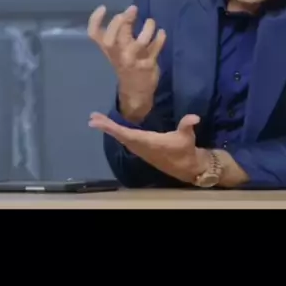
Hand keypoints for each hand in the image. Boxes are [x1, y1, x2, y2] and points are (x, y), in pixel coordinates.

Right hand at [88, 4, 165, 119]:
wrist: (135, 92)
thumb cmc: (126, 65)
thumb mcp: (120, 50)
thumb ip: (122, 33)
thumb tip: (130, 11)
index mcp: (108, 50)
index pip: (94, 35)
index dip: (95, 20)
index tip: (103, 7)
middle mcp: (118, 55)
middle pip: (111, 39)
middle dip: (121, 22)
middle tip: (133, 9)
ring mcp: (132, 61)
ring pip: (138, 44)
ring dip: (146, 30)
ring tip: (150, 22)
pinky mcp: (147, 66)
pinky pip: (155, 50)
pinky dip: (160, 39)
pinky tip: (161, 32)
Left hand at [89, 112, 208, 183]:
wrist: (187, 168)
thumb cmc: (185, 150)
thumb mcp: (187, 137)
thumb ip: (187, 125)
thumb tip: (194, 117)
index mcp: (148, 142)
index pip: (126, 134)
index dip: (112, 128)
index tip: (99, 122)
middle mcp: (141, 146)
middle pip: (120, 136)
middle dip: (106, 127)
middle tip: (92, 118)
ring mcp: (141, 150)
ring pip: (122, 138)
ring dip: (110, 130)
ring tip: (98, 121)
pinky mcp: (143, 150)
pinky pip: (126, 140)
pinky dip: (118, 133)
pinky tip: (114, 129)